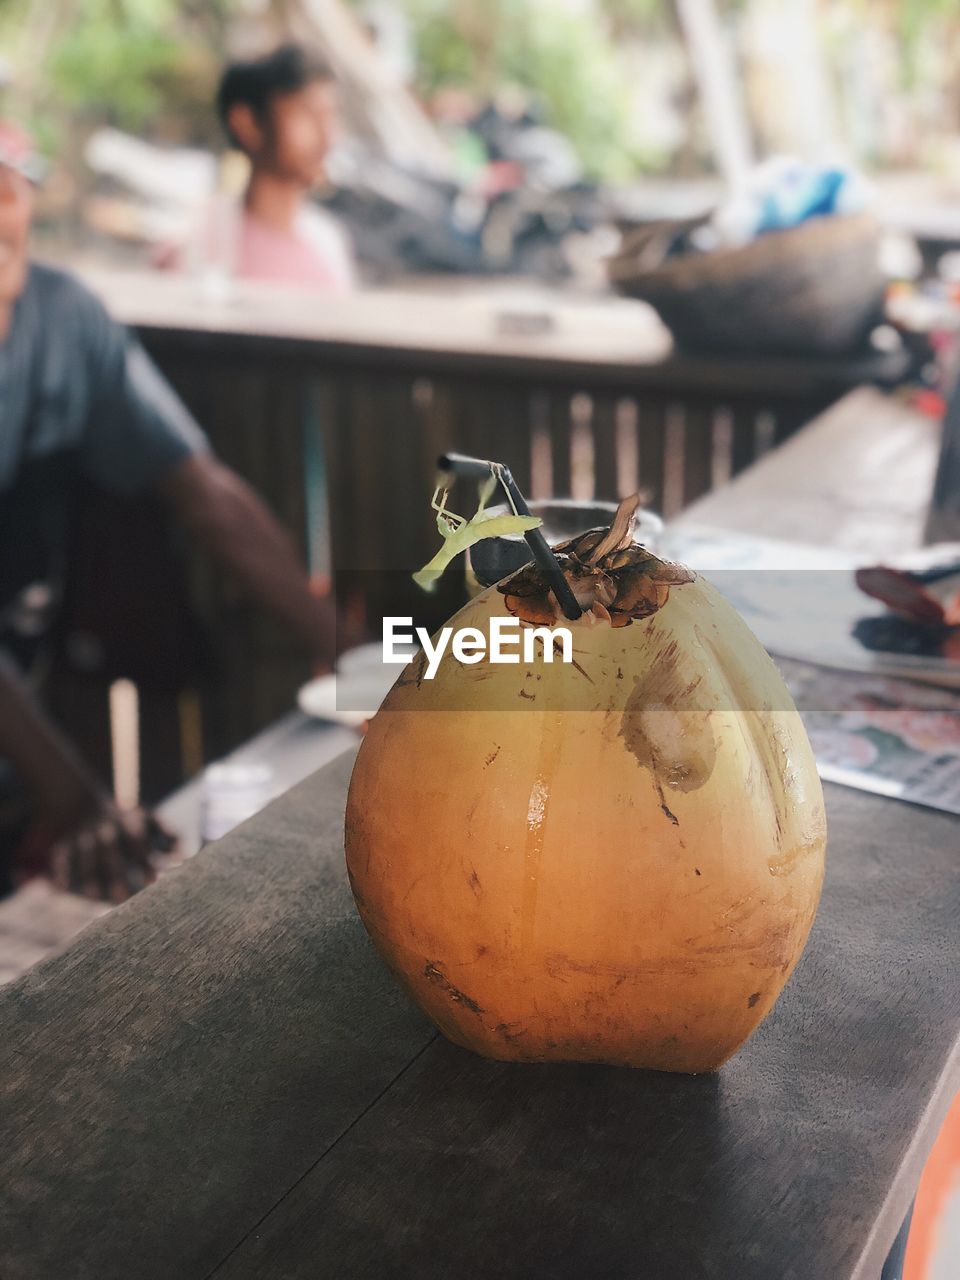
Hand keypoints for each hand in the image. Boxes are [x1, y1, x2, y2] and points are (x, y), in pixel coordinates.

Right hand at [48, 801, 177, 902]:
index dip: (144, 862)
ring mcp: (83, 836)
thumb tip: (186, 853)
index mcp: (128, 823)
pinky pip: (60, 856)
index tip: (153, 882)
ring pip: (85, 857)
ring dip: (88, 876)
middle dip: (116, 874)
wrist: (81, 800)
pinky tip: (60, 889)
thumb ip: (167, 834)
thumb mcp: (146, 818)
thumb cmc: (125, 818)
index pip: (138, 844)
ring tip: (94, 897)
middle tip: (124, 899)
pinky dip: (60, 871)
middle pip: (110, 853)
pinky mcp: (64, 842)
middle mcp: (105, 830)